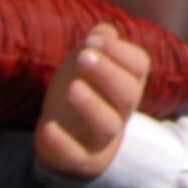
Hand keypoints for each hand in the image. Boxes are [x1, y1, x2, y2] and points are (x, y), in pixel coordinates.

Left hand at [35, 25, 150, 178]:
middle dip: (108, 73)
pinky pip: (77, 154)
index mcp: (128, 83)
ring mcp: (102, 135)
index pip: (139, 66)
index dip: (120, 51)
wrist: (71, 137)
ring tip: (72, 87)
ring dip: (92, 105)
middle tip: (84, 56)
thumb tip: (104, 31)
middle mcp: (121, 110)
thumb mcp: (89, 62)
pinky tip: (48, 126)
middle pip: (127, 93)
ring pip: (108, 124)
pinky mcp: (80, 156)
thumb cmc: (84, 89)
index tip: (93, 40)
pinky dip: (63, 142)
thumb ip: (98, 42)